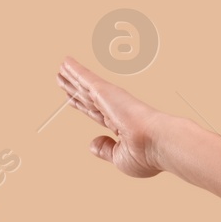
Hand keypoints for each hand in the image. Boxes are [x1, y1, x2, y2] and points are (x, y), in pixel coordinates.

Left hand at [55, 56, 168, 177]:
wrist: (159, 144)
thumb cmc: (146, 155)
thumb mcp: (120, 158)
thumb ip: (105, 150)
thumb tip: (92, 144)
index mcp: (120, 127)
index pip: (96, 113)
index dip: (82, 106)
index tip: (71, 99)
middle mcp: (115, 111)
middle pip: (88, 97)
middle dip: (75, 88)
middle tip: (62, 78)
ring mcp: (111, 100)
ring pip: (85, 86)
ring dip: (72, 76)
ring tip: (61, 68)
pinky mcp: (106, 92)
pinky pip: (86, 78)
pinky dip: (75, 70)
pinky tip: (66, 63)